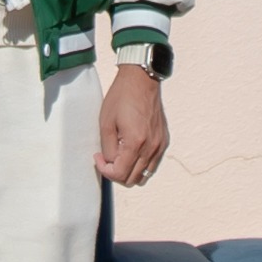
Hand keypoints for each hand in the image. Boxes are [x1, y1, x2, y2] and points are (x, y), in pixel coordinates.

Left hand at [96, 62, 171, 184]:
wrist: (141, 81)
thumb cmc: (121, 98)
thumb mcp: (106, 123)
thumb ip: (108, 148)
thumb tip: (110, 163)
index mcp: (135, 143)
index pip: (120, 174)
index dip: (105, 170)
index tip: (98, 158)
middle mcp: (151, 147)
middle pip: (132, 180)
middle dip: (116, 173)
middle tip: (106, 159)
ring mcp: (160, 145)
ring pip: (144, 175)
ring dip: (129, 172)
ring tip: (119, 156)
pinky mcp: (164, 141)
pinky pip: (152, 164)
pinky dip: (140, 164)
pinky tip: (131, 151)